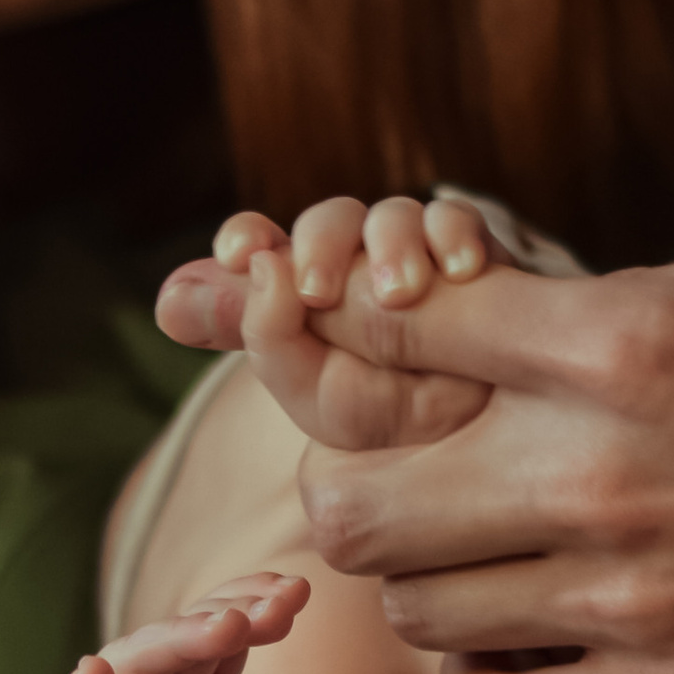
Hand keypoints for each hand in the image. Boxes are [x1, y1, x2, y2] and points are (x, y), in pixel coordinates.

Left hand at [159, 196, 507, 452]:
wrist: (504, 457)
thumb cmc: (409, 440)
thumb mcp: (326, 397)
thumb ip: (259, 341)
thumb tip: (169, 298)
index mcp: (313, 304)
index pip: (268, 248)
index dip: (248, 239)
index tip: (239, 250)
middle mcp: (362, 274)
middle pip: (331, 222)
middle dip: (319, 243)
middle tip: (317, 290)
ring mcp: (424, 264)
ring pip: (395, 216)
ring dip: (389, 241)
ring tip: (399, 293)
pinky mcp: (483, 263)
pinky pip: (461, 227)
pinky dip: (455, 235)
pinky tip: (459, 271)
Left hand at [272, 240, 673, 673]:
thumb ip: (626, 296)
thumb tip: (511, 307)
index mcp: (624, 338)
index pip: (395, 330)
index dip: (370, 340)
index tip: (394, 360)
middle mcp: (601, 471)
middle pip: (353, 503)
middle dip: (360, 489)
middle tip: (409, 491)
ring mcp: (629, 602)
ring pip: (413, 612)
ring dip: (432, 589)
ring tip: (491, 571)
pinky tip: (529, 658)